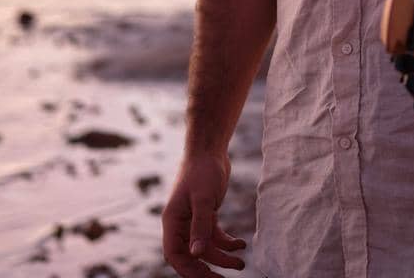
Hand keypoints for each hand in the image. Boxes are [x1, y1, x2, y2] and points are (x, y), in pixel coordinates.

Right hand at [162, 151, 247, 274]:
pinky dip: (227, 243)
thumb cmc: (203, 170)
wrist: (210, 149)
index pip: (175, 255)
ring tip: (241, 263)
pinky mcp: (206, 214)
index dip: (189, 271)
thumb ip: (200, 227)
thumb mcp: (203, 199)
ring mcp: (193, 220)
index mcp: (172, 221)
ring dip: (222, 257)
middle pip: (191, 256)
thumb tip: (197, 254)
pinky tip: (241, 244)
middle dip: (207, 269)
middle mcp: (180, 223)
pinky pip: (215, 236)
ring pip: (205, 248)